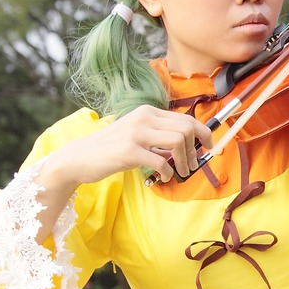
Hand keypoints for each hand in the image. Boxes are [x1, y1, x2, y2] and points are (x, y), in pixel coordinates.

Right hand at [38, 105, 214, 190]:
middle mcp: (143, 118)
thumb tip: (188, 147)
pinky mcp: (129, 151)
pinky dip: (168, 171)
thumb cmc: (111, 148)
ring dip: (185, 161)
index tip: (209, 146)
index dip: (204, 133)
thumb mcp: (137, 135)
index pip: (186, 119)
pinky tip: (164, 177)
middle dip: (196, 148)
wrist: (79, 157)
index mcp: (148, 112)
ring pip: (178, 141)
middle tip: (194, 164)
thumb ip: (159, 137)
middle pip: (186, 128)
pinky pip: (161, 161)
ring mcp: (136, 134)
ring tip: (182, 172)